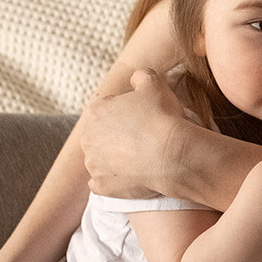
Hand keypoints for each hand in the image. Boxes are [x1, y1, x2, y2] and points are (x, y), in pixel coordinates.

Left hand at [82, 69, 189, 199]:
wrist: (174, 155)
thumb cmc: (163, 118)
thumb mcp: (155, 84)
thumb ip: (140, 76)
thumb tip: (135, 78)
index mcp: (96, 110)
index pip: (105, 108)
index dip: (124, 112)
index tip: (140, 119)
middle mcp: (87, 137)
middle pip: (100, 135)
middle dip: (116, 136)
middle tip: (141, 139)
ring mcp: (93, 164)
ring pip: (100, 159)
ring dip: (114, 159)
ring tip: (139, 158)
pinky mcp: (101, 186)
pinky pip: (102, 183)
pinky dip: (114, 181)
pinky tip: (131, 176)